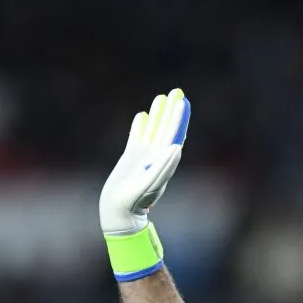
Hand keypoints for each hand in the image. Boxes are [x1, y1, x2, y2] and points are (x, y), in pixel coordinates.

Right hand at [100, 89, 190, 281]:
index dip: (180, 119)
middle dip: (172, 111)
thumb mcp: (151, 183)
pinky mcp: (131, 158)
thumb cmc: (135, 200)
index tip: (183, 102)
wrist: (119, 211)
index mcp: (165, 162)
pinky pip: (138, 138)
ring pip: (153, 130)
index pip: (175, 135)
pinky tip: (142, 116)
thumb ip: (164, 165)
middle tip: (177, 91)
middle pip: (167, 129)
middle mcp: (157, 157)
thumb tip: (177, 147)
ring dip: (158, 114)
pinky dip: (140, 126)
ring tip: (161, 97)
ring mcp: (144, 156)